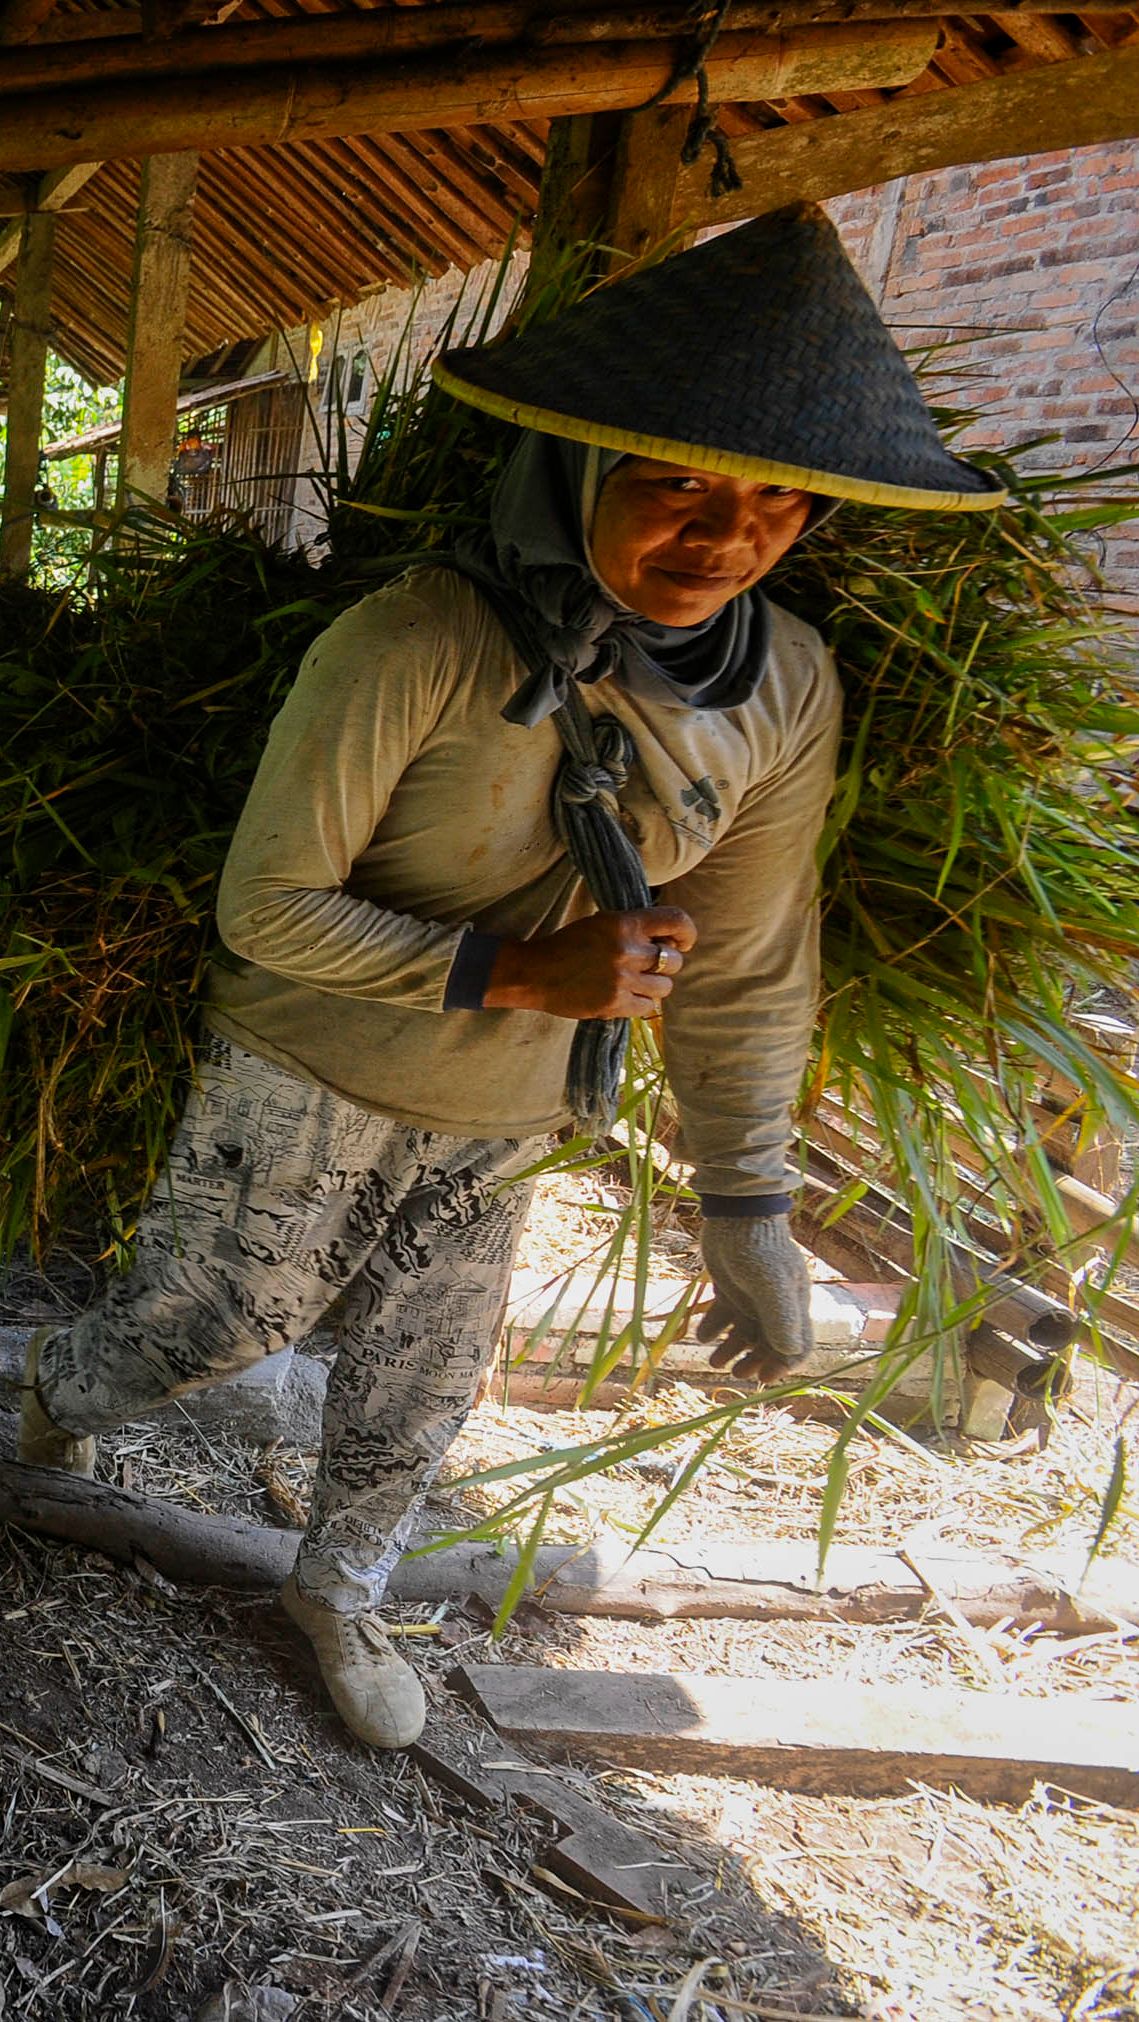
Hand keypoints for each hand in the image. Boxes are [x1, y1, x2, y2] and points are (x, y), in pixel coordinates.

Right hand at [484, 906, 696, 1020]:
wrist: (534, 973)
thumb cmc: (568, 946)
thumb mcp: (601, 924)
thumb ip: (633, 929)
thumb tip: (669, 940)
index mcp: (624, 923)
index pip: (676, 921)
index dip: (687, 934)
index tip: (682, 943)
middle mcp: (627, 950)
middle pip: (674, 961)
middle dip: (666, 965)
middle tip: (648, 967)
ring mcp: (622, 979)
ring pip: (664, 987)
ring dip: (654, 986)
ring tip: (634, 983)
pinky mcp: (615, 1004)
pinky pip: (647, 1007)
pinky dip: (639, 1003)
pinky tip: (623, 996)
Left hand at [697, 1215, 813, 1382]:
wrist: (735, 1214)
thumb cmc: (757, 1248)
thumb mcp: (769, 1284)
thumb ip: (781, 1318)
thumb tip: (791, 1354)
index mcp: (793, 1306)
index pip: (797, 1347)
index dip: (782, 1366)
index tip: (762, 1377)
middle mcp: (776, 1304)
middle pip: (768, 1344)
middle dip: (753, 1361)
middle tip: (734, 1373)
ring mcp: (752, 1296)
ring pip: (744, 1332)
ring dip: (730, 1349)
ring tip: (712, 1360)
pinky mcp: (731, 1287)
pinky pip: (725, 1316)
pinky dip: (714, 1328)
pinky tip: (701, 1335)